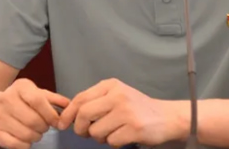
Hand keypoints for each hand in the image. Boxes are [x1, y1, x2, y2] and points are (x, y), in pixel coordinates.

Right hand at [0, 78, 69, 148]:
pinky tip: (26, 138)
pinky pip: (15, 144)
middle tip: (45, 126)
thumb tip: (69, 105)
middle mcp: (6, 99)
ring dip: (36, 136)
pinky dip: (25, 145)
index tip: (56, 121)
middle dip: (44, 127)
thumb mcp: (36, 93)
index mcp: (20, 86)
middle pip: (33, 120)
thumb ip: (54, 99)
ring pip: (26, 134)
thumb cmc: (20, 100)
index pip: (37, 100)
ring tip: (36, 131)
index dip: (50, 114)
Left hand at [57, 78, 185, 146]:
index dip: (68, 113)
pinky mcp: (134, 128)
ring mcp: (126, 111)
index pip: (81, 98)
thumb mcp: (117, 96)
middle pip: (84, 114)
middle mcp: (118, 95)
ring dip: (100, 137)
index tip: (62, 124)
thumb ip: (96, 102)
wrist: (166, 117)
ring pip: (96, 131)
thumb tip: (69, 116)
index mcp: (111, 85)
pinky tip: (124, 135)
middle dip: (80, 128)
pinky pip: (110, 141)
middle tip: (84, 133)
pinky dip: (113, 143)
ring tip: (112, 132)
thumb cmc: (138, 108)